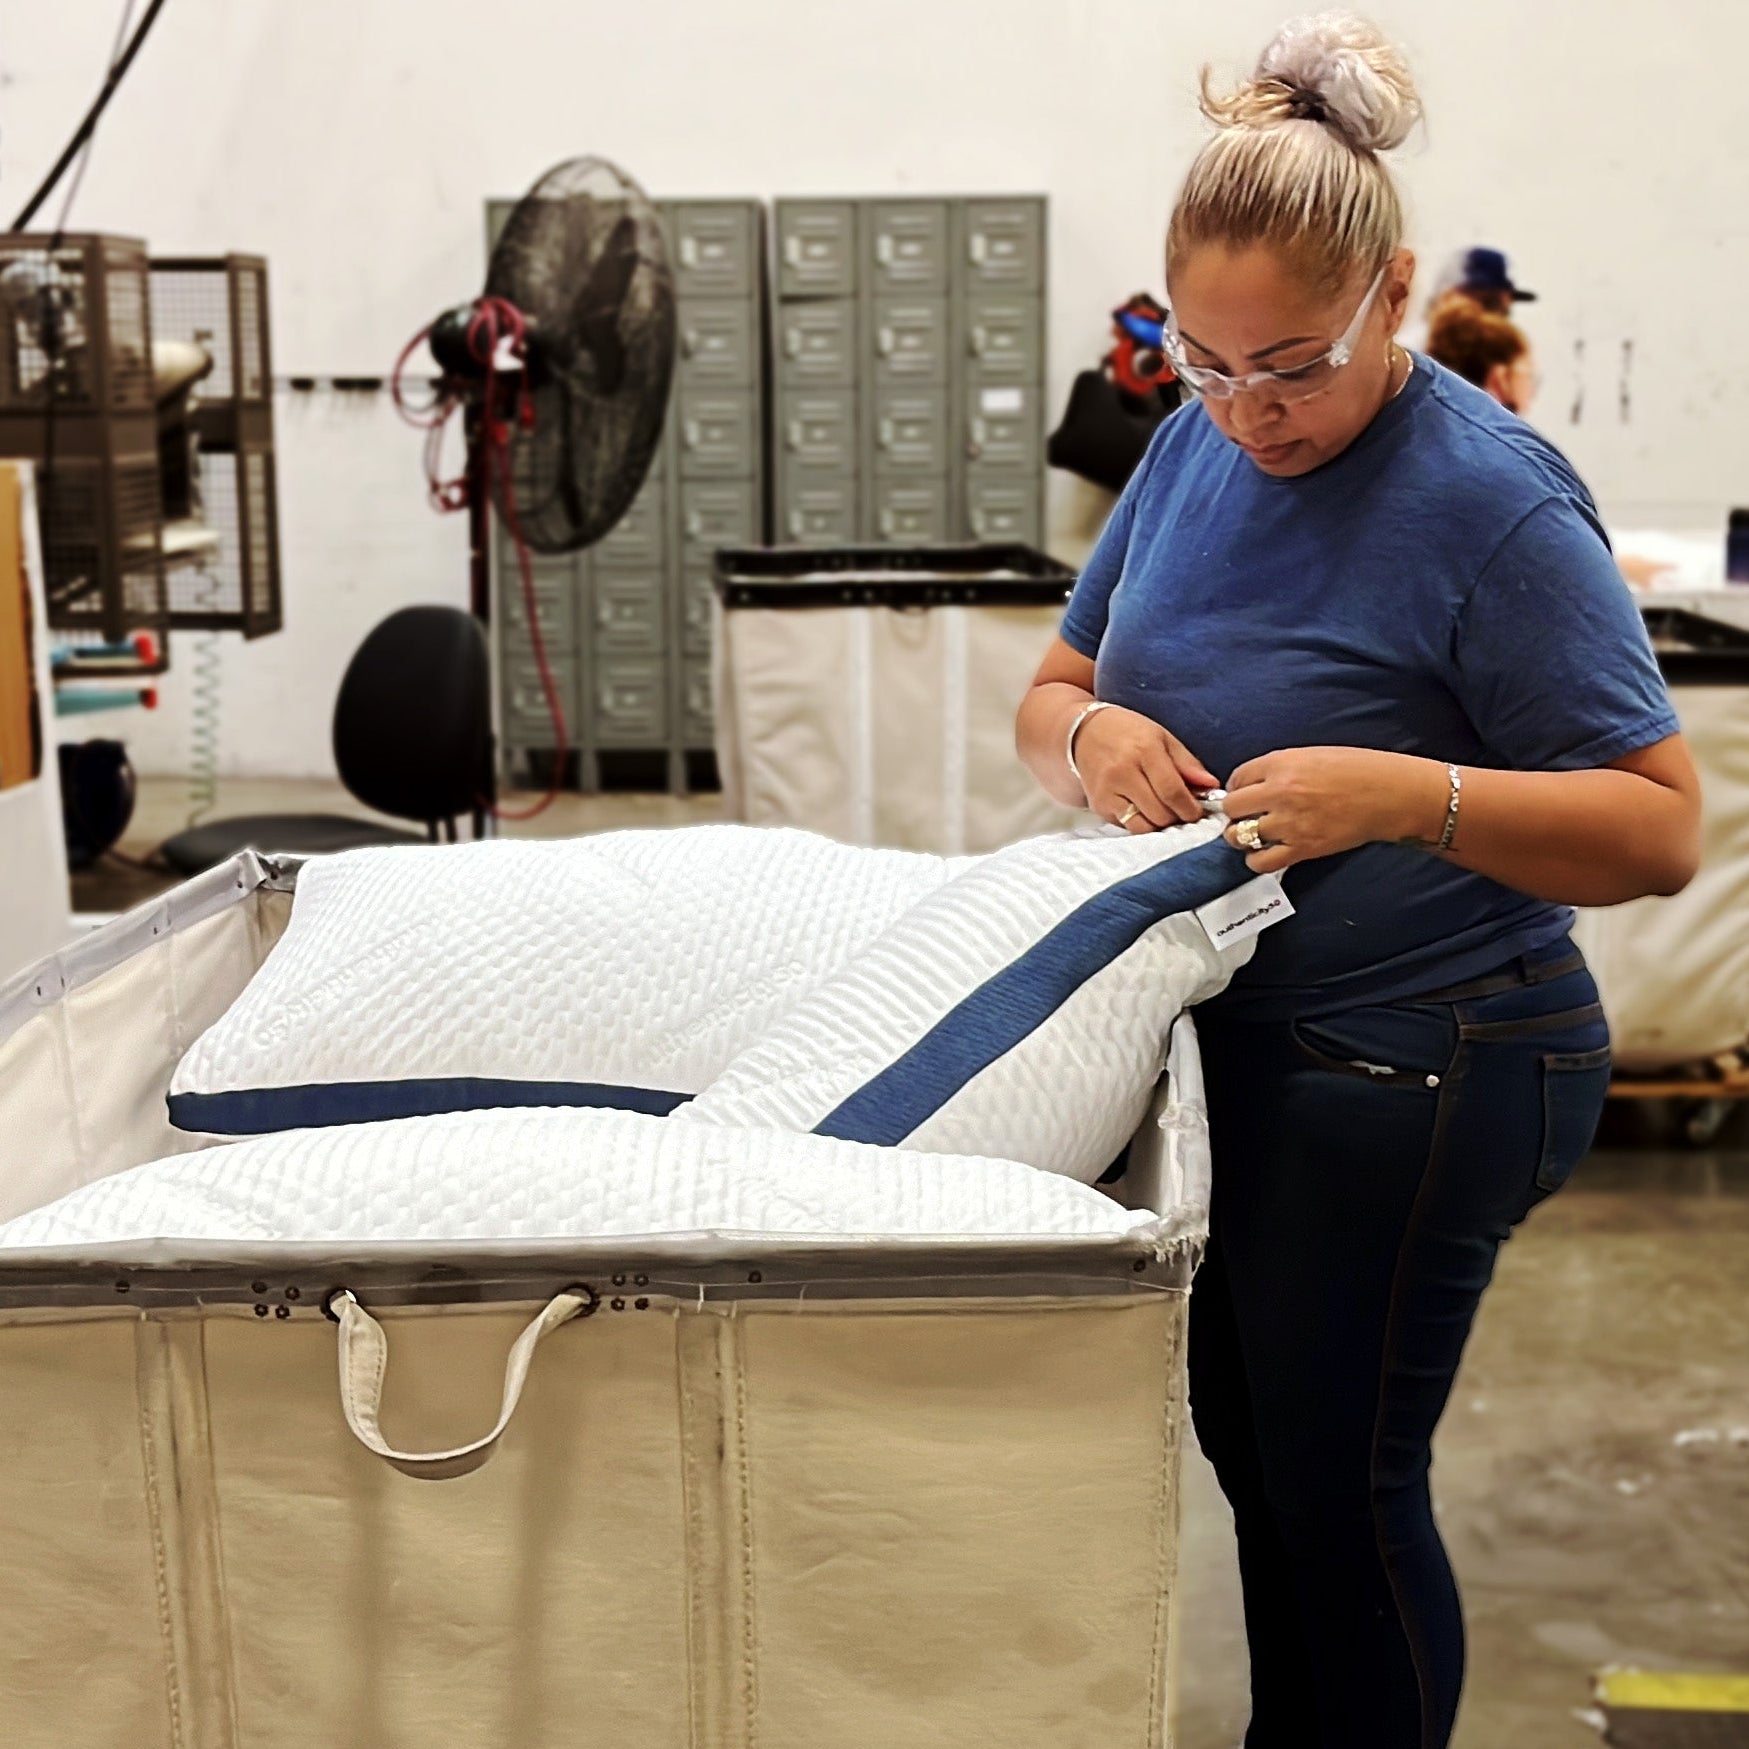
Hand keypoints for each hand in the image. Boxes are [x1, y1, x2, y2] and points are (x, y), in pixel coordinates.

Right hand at [1074, 706, 1219, 832]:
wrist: (1083, 732)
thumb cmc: (1128, 732)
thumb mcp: (1162, 737)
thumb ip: (1187, 764)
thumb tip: (1211, 786)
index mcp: (1144, 751)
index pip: (1172, 791)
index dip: (1190, 809)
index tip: (1198, 813)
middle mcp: (1123, 773)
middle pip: (1159, 813)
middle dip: (1177, 819)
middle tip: (1183, 813)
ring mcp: (1107, 792)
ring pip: (1142, 826)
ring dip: (1159, 826)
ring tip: (1165, 814)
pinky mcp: (1098, 805)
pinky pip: (1126, 826)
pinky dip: (1141, 824)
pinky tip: (1145, 810)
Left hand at [1221, 747, 1446, 871]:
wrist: (1389, 794)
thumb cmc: (1357, 770)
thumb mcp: (1311, 755)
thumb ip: (1278, 768)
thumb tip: (1252, 783)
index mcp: (1282, 763)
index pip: (1236, 777)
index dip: (1238, 787)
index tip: (1244, 793)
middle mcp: (1280, 792)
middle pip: (1232, 807)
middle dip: (1235, 811)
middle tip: (1245, 814)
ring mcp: (1290, 822)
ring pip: (1239, 835)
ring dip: (1241, 836)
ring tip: (1252, 834)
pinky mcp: (1303, 848)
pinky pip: (1261, 862)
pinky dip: (1256, 860)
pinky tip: (1264, 853)